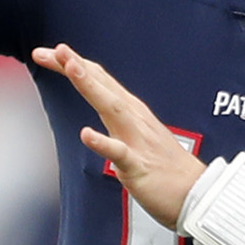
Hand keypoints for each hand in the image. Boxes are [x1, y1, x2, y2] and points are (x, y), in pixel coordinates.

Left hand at [37, 43, 204, 225]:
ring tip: (71, 67)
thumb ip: (118, 117)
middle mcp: (134, 119)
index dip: (73, 65)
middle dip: (76, 66)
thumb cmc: (166, 168)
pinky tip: (86, 134)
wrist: (198, 194)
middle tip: (53, 49)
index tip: (47, 53)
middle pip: (102, 86)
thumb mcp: (137, 134)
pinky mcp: (139, 166)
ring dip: (90, 86)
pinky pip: (119, 153)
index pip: (100, 80)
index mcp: (132, 112)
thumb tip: (100, 101)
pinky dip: (103, 143)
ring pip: (111, 108)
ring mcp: (137, 141)